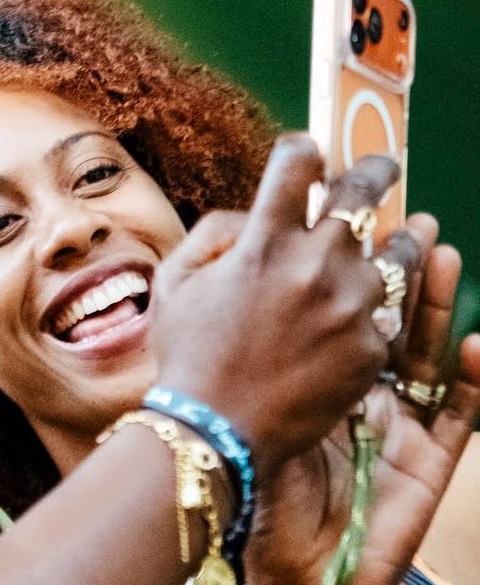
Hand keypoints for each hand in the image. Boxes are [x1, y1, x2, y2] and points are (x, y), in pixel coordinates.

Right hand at [149, 135, 399, 465]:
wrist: (216, 433)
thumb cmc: (188, 357)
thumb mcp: (175, 283)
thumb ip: (213, 233)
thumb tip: (250, 213)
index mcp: (263, 241)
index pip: (297, 163)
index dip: (303, 150)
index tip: (309, 154)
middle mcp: (313, 264)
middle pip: (361, 193)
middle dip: (376, 170)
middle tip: (384, 165)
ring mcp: (349, 307)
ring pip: (395, 256)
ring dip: (400, 241)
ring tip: (409, 235)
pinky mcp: (369, 349)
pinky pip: (386, 316)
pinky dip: (377, 311)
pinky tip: (367, 316)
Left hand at [245, 218, 479, 584]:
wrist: (281, 570)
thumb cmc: (255, 492)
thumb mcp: (240, 410)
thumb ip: (239, 351)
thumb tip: (227, 279)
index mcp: (319, 373)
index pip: (340, 306)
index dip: (349, 261)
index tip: (347, 212)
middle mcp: (367, 391)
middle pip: (393, 316)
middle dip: (404, 266)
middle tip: (413, 219)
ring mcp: (403, 423)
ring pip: (433, 353)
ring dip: (443, 306)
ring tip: (445, 256)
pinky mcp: (429, 462)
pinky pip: (462, 415)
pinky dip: (477, 380)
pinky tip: (477, 344)